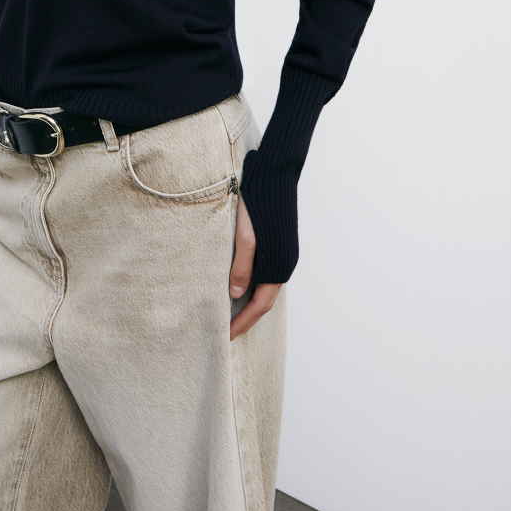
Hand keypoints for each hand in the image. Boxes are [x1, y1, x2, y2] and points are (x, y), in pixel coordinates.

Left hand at [228, 191, 281, 340]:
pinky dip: (253, 285)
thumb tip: (234, 294)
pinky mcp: (279, 244)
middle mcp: (285, 263)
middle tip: (226, 330)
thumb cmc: (258, 202)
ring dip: (249, 302)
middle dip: (245, 317)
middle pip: (264, 300)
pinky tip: (239, 285)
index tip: (226, 336)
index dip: (242, 322)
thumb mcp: (244, 234)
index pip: (259, 305)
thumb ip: (241, 265)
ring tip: (229, 311)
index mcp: (279, 265)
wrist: (275, 173)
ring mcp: (284, 253)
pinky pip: (267, 273)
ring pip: (266, 287)